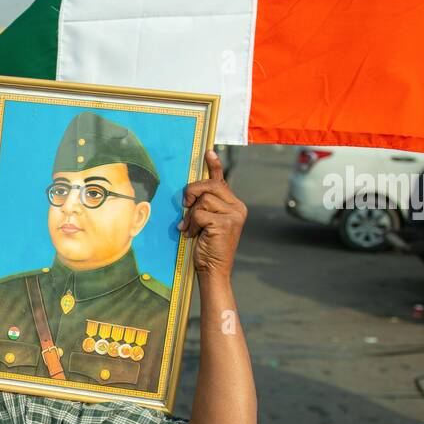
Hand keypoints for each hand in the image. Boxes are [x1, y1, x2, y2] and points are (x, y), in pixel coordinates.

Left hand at [180, 150, 246, 279]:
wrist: (213, 271)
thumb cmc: (206, 247)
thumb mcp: (206, 222)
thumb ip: (204, 206)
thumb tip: (190, 191)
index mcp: (234, 205)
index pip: (221, 181)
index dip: (214, 166)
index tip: (208, 152)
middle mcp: (238, 207)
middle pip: (209, 185)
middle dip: (192, 193)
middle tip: (185, 206)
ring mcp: (234, 215)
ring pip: (203, 199)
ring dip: (192, 214)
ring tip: (193, 229)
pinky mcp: (226, 223)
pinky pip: (199, 213)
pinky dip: (192, 224)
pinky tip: (194, 235)